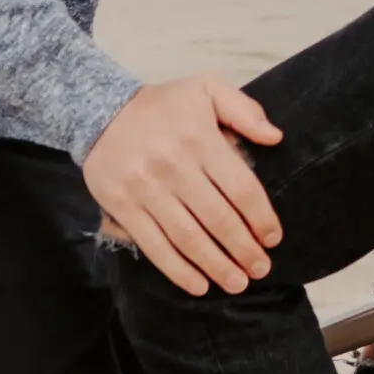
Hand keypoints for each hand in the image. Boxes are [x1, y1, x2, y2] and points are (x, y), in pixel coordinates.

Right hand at [85, 75, 283, 294]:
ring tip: (237, 283)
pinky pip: (155, 246)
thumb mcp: (206, 87)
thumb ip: (244, 109)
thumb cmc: (163, 105)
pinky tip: (199, 285)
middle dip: (244, 249)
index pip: (240, 187)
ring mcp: (145, 189)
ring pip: (188, 238)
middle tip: (261, 269)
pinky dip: (178, 271)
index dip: (261, 218)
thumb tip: (275, 137)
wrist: (98, 110)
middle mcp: (173, 165)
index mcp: (199, 138)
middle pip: (217, 218)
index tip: (273, 238)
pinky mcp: (123, 207)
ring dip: (216, 266)